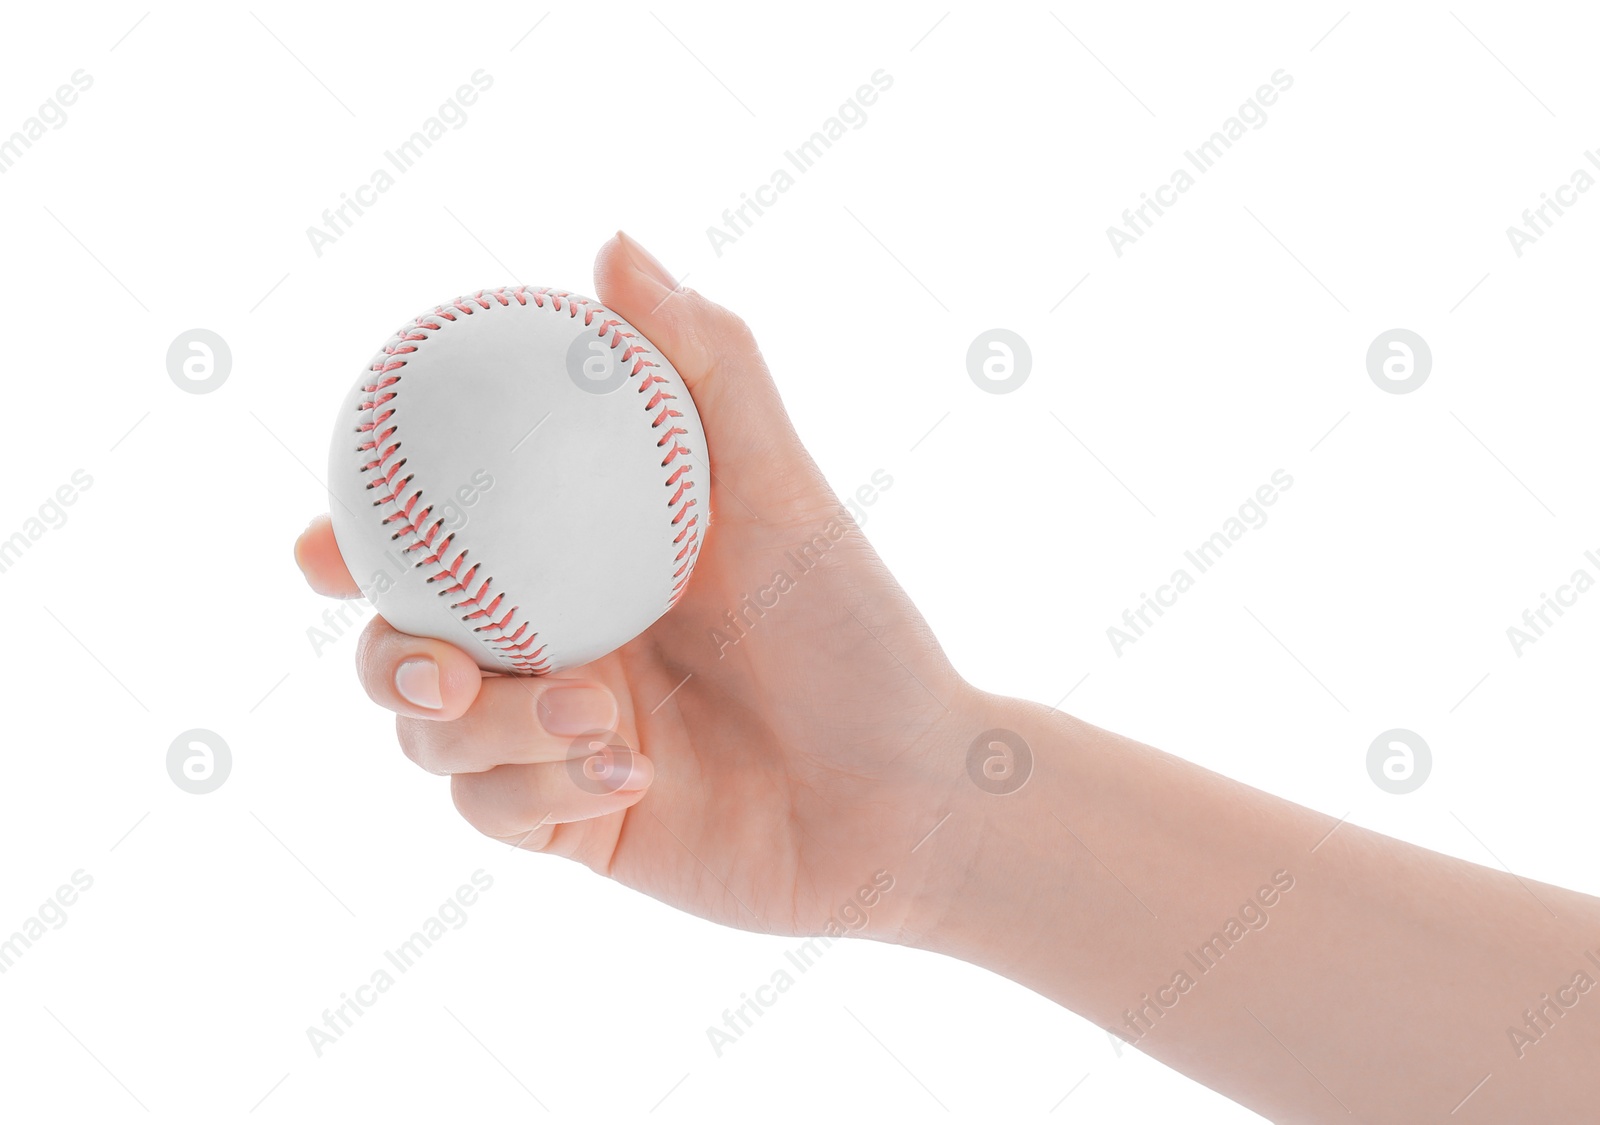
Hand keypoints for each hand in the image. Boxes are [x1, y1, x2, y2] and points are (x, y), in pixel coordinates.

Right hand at [296, 232, 984, 938]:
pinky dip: (542, 793)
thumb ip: (706, 368)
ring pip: (436, 742)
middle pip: (401, 650)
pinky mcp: (572, 827)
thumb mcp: (782, 491)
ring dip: (494, 732)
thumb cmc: (853, 629)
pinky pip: (496, 815)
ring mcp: (555, 741)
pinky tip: (629, 780)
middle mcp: (552, 648)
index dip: (352, 539)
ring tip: (601, 718)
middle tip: (435, 663)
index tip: (319, 540)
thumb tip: (612, 245)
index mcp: (576, 563)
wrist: (910, 792)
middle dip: (387, 660)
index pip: (432, 543)